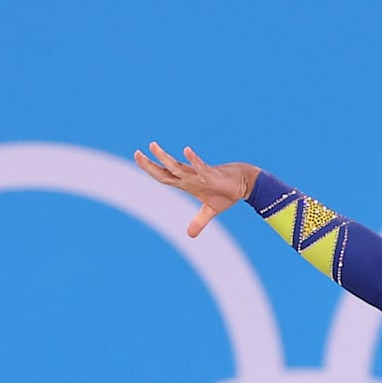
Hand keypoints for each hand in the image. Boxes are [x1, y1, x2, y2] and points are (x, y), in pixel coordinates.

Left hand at [133, 142, 256, 236]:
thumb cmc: (226, 193)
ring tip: (153, 146)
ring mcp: (200, 175)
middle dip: (151, 163)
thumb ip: (199, 221)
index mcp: (186, 183)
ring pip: (178, 167)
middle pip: (166, 170)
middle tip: (136, 153)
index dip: (150, 169)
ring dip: (165, 158)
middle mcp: (190, 177)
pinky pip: (201, 167)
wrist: (244, 184)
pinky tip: (186, 151)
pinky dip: (193, 160)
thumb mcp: (210, 211)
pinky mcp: (213, 175)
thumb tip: (190, 236)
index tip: (138, 157)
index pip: (163, 176)